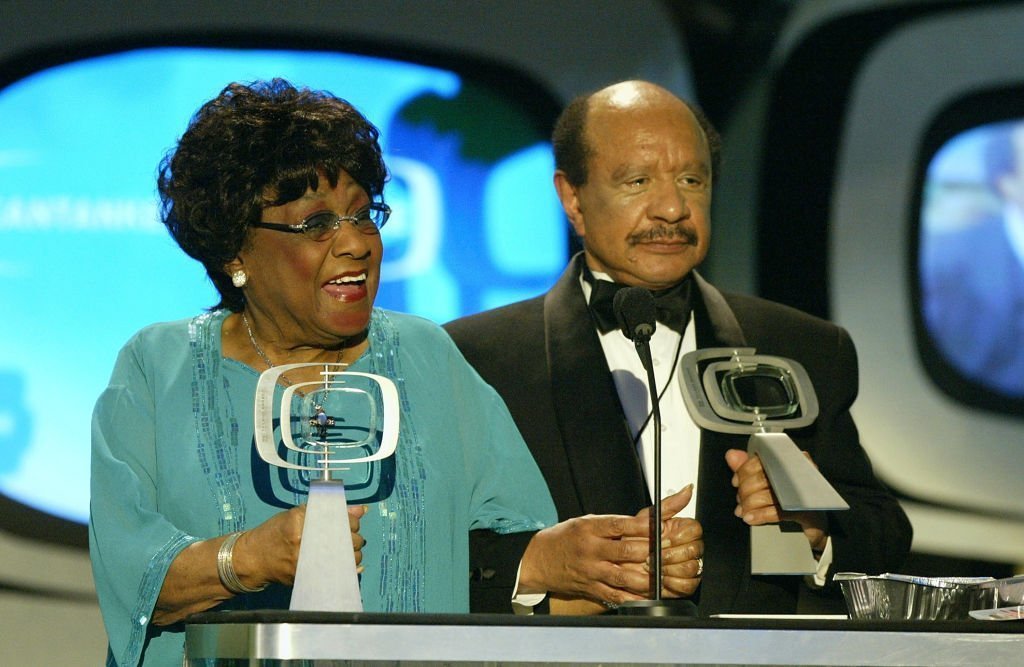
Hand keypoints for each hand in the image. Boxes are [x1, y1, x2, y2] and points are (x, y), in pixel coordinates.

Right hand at [234, 503, 367, 586]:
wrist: (254, 558)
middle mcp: (305, 543)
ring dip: (353, 554)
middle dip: (355, 538)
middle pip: (347, 540)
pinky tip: (350, 564)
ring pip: (346, 559)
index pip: (341, 521)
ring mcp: (308, 562)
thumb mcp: (297, 514)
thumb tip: (361, 510)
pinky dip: (348, 569)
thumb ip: (329, 510)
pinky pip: (338, 573)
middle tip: (350, 536)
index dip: (352, 522)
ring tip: (347, 550)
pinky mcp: (309, 576)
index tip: (351, 522)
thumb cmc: (275, 532)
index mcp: (302, 522)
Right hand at [519, 513, 657, 606]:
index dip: (642, 527)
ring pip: (622, 577)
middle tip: (669, 551)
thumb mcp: (587, 522)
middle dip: (649, 552)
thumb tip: (646, 521)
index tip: (662, 526)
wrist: (538, 559)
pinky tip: (648, 598)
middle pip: (624, 551)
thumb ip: (614, 524)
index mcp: (589, 528)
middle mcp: (590, 550)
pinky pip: (615, 596)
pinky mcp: (590, 588)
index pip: (619, 525)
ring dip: (645, 578)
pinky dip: (633, 598)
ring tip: (663, 577)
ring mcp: (590, 571)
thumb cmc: (566, 537)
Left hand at [628, 485, 702, 597]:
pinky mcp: (684, 584)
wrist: (619, 563)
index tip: (663, 539)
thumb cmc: (632, 538)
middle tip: (653, 556)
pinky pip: (688, 585)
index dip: (679, 536)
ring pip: (692, 568)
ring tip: (652, 567)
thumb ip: (668, 505)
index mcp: (682, 530)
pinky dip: (672, 583)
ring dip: (669, 569)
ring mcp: (688, 566)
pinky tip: (659, 579)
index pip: (695, 530)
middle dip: (671, 555)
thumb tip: (688, 488)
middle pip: (694, 550)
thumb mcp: (646, 518)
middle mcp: (688, 547)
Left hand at [725, 449, 827, 551]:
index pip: (762, 460)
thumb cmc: (790, 500)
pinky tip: (751, 518)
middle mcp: (799, 471)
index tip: (736, 482)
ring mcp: (804, 491)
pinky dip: (760, 515)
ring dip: (750, 504)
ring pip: (768, 494)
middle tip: (740, 501)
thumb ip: (749, 468)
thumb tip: (731, 455)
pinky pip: (777, 511)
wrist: (815, 525)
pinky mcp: (805, 510)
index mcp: (790, 460)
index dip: (744, 471)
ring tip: (743, 512)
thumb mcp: (767, 483)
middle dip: (745, 491)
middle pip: (763, 477)